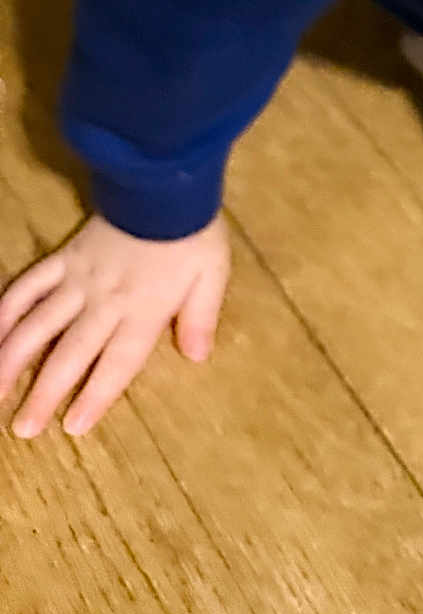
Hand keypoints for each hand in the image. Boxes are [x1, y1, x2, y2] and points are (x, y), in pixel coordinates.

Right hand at [0, 211, 230, 437]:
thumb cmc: (191, 233)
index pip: (116, 363)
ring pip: (37, 325)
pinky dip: (6, 311)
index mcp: (143, 310)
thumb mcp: (211, 274)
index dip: (95, 396)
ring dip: (12, 361)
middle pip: (69, 354)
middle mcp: (104, 302)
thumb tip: (197, 357)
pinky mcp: (63, 258)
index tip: (73, 426)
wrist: (163, 184)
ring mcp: (77, 280)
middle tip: (22, 428)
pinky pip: (28, 286)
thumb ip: (201, 316)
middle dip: (44, 394)